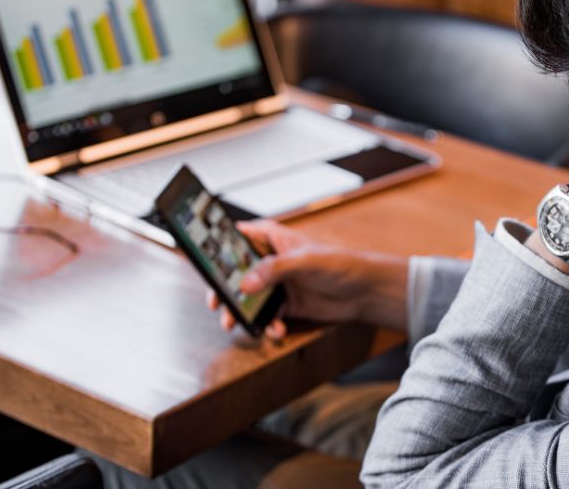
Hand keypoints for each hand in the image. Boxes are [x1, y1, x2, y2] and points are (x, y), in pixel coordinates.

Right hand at [205, 220, 408, 338]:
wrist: (366, 292)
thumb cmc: (340, 264)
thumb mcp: (305, 262)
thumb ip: (274, 270)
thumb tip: (245, 284)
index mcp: (274, 240)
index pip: (239, 236)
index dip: (218, 246)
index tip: (203, 261)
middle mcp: (272, 261)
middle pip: (236, 273)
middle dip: (224, 290)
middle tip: (216, 304)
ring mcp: (278, 284)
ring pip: (248, 299)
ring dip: (242, 314)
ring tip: (236, 326)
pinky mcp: (287, 305)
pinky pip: (267, 317)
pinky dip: (268, 325)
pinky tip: (277, 331)